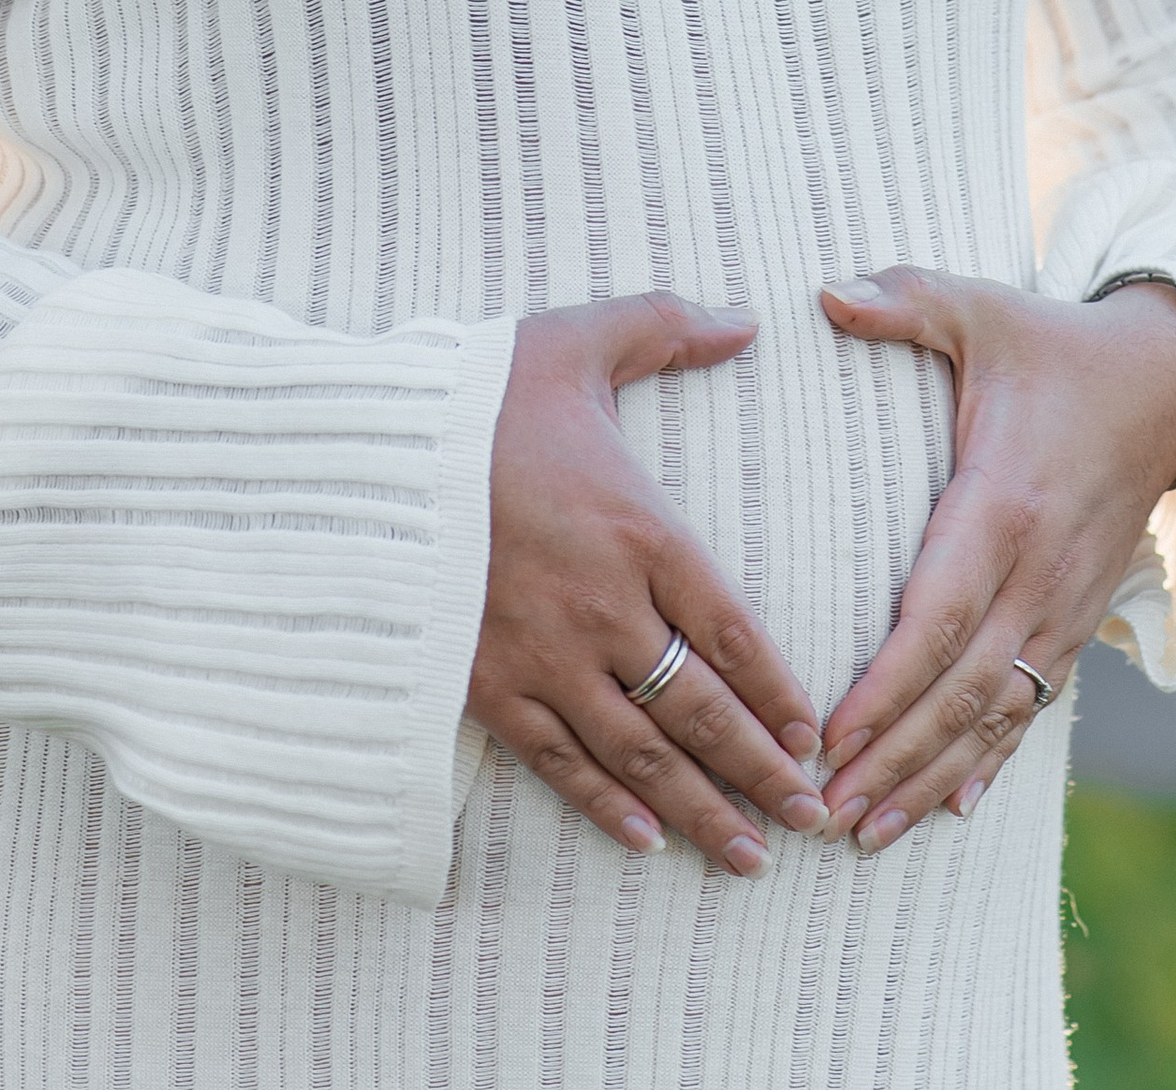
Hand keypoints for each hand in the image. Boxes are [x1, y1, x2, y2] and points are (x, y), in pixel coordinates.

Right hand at [468, 293, 829, 874]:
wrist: (360, 451)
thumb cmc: (475, 393)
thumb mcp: (577, 339)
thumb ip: (665, 328)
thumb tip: (744, 320)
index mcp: (638, 528)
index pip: (733, 630)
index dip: (779, 693)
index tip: (814, 737)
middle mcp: (603, 605)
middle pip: (701, 708)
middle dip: (763, 771)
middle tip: (812, 818)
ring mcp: (543, 654)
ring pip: (642, 753)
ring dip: (703, 809)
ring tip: (751, 855)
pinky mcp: (484, 684)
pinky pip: (559, 761)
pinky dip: (607, 807)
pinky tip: (648, 840)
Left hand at [812, 266, 1175, 853]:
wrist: (1170, 378)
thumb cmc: (1054, 343)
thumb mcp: (981, 306)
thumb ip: (904, 300)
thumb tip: (819, 290)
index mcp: (1003, 504)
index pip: (936, 617)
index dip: (883, 687)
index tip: (827, 739)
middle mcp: (1038, 571)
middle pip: (960, 689)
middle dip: (891, 759)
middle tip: (822, 813)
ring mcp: (1065, 604)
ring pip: (995, 713)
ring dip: (930, 776)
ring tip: (867, 832)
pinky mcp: (1079, 617)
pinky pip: (1033, 703)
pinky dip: (992, 760)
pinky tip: (952, 808)